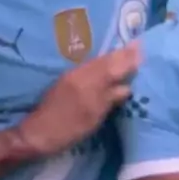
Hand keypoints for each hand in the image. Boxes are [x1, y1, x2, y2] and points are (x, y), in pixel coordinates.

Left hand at [18, 42, 140, 155]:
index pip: (114, 66)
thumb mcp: (93, 117)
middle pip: (105, 60)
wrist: (37, 134)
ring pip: (97, 62)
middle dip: (122, 53)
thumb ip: (110, 99)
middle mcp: (81, 74)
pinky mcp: (66, 81)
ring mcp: (72, 76)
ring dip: (112, 56)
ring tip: (126, 51)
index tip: (141, 48)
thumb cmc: (68, 129)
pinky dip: (102, 62)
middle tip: (137, 44)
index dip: (128, 58)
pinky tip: (106, 64)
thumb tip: (126, 86)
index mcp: (90, 82)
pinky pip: (90, 66)